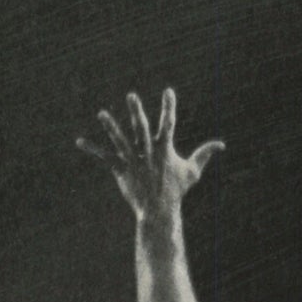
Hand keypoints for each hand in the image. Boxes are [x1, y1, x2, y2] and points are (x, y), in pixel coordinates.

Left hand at [81, 88, 223, 223]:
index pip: (168, 124)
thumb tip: (222, 145)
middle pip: (141, 129)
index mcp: (164, 150)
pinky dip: (92, 149)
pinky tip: (79, 142)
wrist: (160, 211)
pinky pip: (105, 157)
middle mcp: (148, 153)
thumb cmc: (177, 190)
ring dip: (111, 127)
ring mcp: (133, 161)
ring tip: (102, 113)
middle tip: (131, 95)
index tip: (168, 91)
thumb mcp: (193, 172)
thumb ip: (205, 154)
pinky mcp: (121, 170)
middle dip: (137, 112)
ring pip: (121, 141)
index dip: (169, 107)